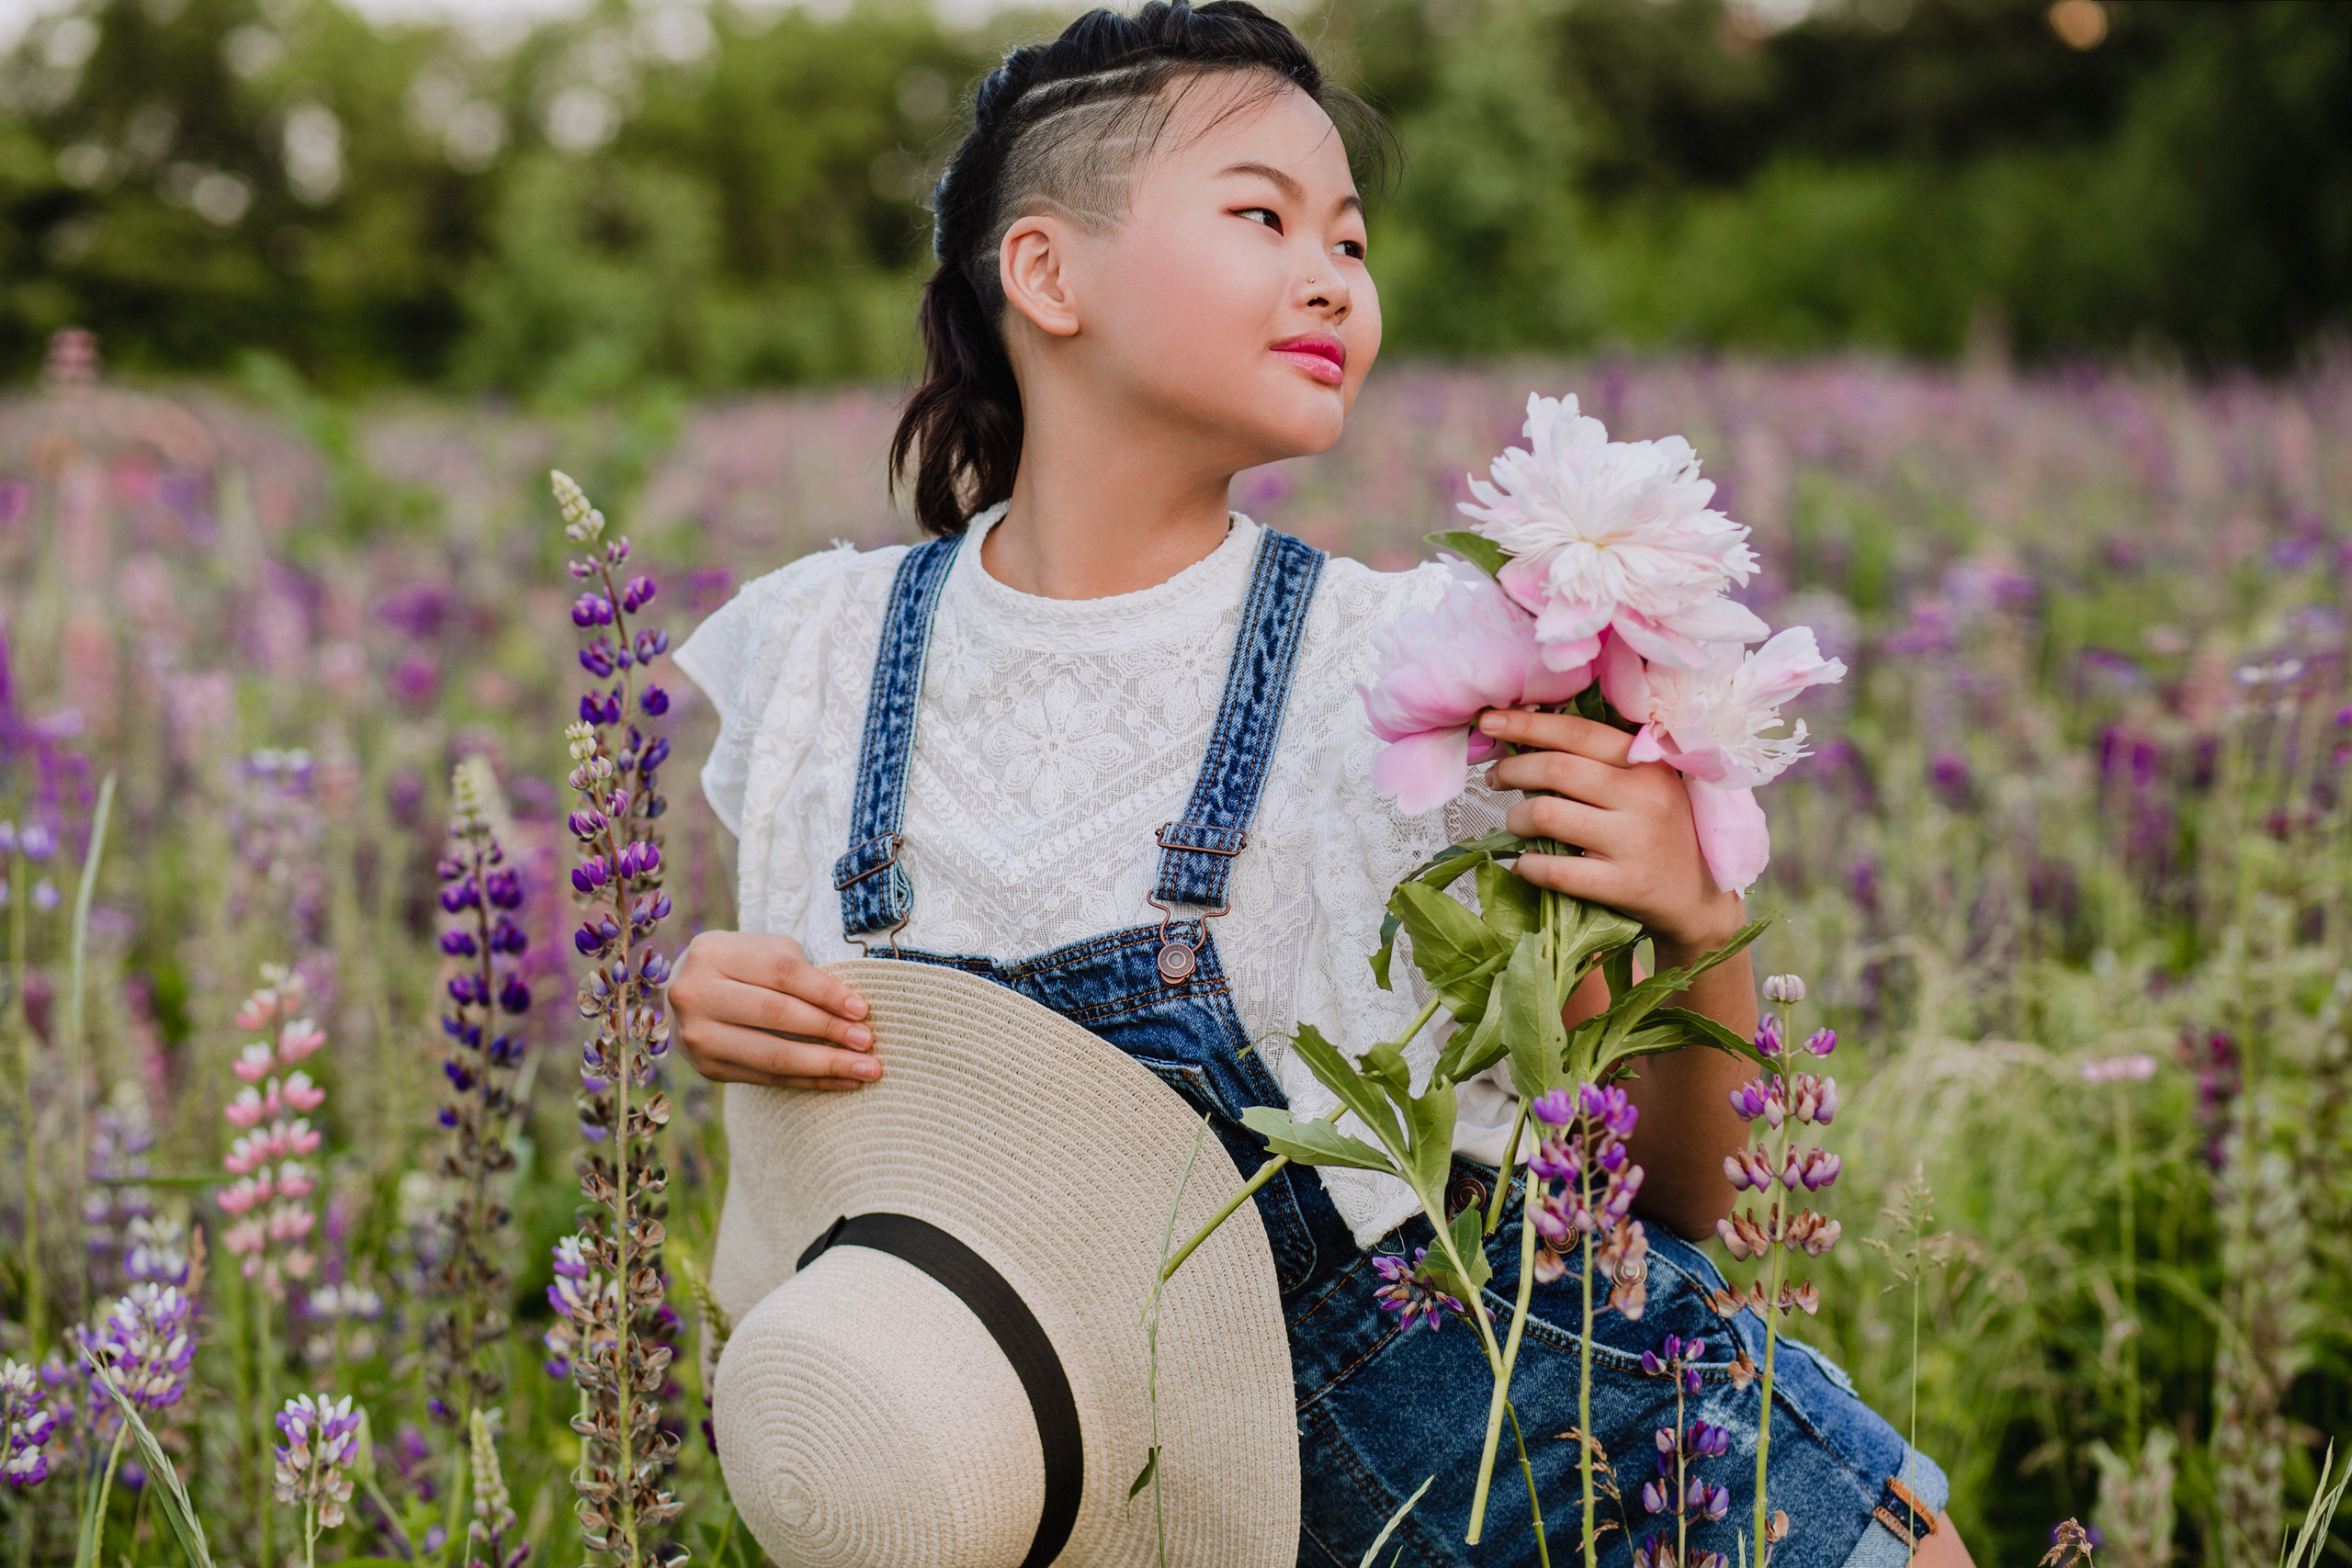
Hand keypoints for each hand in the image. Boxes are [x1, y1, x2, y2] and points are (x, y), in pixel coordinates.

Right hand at [667, 931, 878, 1089]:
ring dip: (825, 1065)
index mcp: (713, 952)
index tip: (862, 1009)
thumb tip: (853, 1010)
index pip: (781, 972)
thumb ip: (801, 973)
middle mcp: (695, 993)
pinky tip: (841, 1081)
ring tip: (865, 1069)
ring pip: (772, 1054)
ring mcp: (697, 1035)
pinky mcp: (707, 1067)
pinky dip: (809, 1081)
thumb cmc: (742, 968)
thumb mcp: (766, 952)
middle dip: (828, 1029)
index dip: (825, 991)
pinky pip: (767, 1078)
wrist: (689, 996)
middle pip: (775, 1013)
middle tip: (867, 1041)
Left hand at [1478, 707, 1744, 950]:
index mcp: (1648, 764)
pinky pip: (1555, 869)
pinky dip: (1528, 865)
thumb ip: (1601, 761)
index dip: (1528, 724)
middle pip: (1554, 769)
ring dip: (1516, 818)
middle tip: (1495, 777)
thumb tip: (1528, 736)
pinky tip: (1526, 863)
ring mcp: (1634, 842)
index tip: (1490, 721)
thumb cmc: (1660, 832)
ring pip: (1545, 814)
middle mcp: (1644, 798)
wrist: (1697, 897)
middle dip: (1511, 770)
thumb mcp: (1647, 785)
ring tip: (1517, 822)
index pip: (1578, 733)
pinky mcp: (1623, 884)